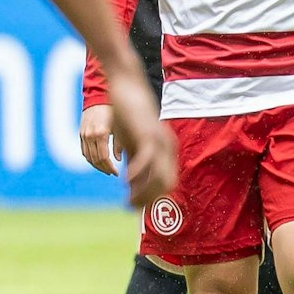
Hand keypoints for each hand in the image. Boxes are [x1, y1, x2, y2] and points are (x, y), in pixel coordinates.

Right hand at [80, 103, 116, 175]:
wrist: (99, 96)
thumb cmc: (113, 111)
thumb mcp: (120, 127)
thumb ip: (119, 145)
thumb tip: (118, 159)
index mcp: (101, 133)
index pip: (103, 158)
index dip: (110, 168)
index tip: (116, 173)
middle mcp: (90, 135)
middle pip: (95, 159)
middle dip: (104, 168)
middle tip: (112, 173)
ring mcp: (83, 134)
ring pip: (88, 156)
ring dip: (96, 165)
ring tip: (106, 169)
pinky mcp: (81, 133)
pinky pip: (83, 150)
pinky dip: (90, 158)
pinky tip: (97, 160)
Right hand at [106, 72, 174, 210]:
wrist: (127, 87)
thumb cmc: (128, 113)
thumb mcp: (132, 140)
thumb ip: (135, 159)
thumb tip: (132, 180)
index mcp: (167, 149)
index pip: (167, 182)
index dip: (152, 197)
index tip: (136, 206)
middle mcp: (168, 147)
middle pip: (166, 184)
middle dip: (148, 199)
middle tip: (130, 207)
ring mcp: (160, 141)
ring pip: (159, 177)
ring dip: (143, 192)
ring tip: (127, 200)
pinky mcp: (148, 135)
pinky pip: (147, 162)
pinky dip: (137, 175)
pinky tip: (126, 181)